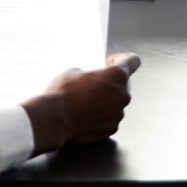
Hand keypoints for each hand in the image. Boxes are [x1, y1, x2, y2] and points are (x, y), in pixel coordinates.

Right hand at [22, 53, 141, 155]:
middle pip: (124, 83)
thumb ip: (90, 73)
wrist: (53, 120)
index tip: (112, 63)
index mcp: (117, 75)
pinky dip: (103, 114)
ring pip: (117, 101)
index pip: (133, 61)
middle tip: (95, 83)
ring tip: (87, 100)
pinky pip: (111, 117)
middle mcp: (122, 94)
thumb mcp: (73, 72)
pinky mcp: (112, 128)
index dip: (122, 59)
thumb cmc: (62, 95)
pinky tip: (87, 113)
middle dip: (111, 82)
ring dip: (106, 99)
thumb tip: (89, 78)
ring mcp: (118, 113)